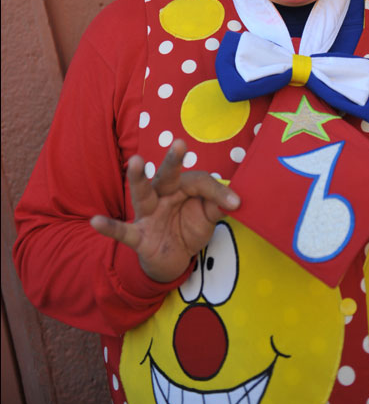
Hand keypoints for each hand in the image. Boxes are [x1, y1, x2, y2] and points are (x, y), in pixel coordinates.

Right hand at [90, 139, 239, 281]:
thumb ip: (217, 206)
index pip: (199, 182)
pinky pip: (123, 231)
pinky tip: (96, 221)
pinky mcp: (139, 237)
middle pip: (167, 175)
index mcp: (181, 187)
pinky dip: (110, 227)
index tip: (236, 203)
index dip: (218, 192)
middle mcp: (162, 195)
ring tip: (134, 162)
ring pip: (142, 194)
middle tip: (179, 143)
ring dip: (139, 179)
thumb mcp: (207, 218)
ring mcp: (148, 215)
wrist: (173, 260)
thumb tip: (235, 200)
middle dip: (173, 161)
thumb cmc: (189, 228)